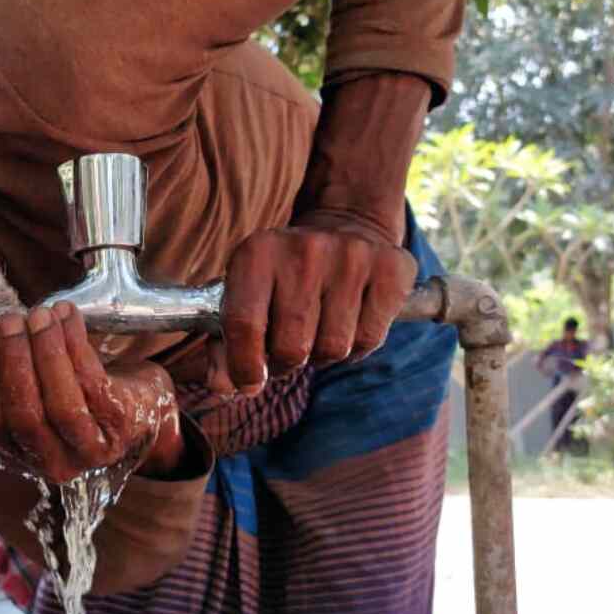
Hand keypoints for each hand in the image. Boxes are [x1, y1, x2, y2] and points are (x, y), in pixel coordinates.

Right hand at [0, 302, 182, 482]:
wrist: (140, 405)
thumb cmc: (77, 390)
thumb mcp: (32, 372)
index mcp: (22, 455)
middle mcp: (53, 464)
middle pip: (24, 416)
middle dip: (16, 361)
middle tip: (15, 320)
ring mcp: (89, 450)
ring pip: (60, 404)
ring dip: (47, 351)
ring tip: (42, 314)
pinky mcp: (118, 427)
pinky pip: (93, 382)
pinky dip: (76, 344)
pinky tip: (68, 315)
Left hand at [210, 212, 416, 396]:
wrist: (347, 226)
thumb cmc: (284, 278)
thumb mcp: (246, 296)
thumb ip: (224, 345)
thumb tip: (221, 387)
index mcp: (257, 252)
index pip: (243, 325)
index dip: (243, 366)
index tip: (248, 382)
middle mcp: (304, 249)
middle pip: (291, 347)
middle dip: (285, 362)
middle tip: (287, 348)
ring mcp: (352, 256)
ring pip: (332, 349)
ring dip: (321, 355)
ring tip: (318, 330)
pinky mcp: (392, 268)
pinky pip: (369, 340)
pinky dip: (356, 347)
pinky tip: (349, 322)